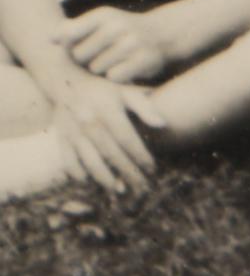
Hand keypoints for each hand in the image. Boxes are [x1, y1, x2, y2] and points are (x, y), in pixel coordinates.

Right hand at [46, 71, 161, 194]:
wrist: (68, 85)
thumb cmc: (106, 91)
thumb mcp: (127, 92)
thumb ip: (146, 107)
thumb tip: (163, 125)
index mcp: (109, 111)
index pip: (128, 139)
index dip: (140, 156)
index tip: (152, 169)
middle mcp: (89, 123)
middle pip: (111, 154)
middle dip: (127, 172)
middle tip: (141, 186)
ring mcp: (73, 133)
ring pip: (89, 161)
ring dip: (104, 178)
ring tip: (119, 190)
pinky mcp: (61, 139)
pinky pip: (68, 161)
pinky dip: (78, 174)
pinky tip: (90, 182)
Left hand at [60, 1, 197, 84]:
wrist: (165, 34)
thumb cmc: (122, 31)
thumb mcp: (100, 22)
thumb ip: (72, 29)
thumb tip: (49, 39)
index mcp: (103, 14)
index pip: (68, 34)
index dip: (67, 45)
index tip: (74, 46)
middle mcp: (118, 25)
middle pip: (78, 56)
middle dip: (85, 60)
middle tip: (98, 56)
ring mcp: (132, 43)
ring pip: (96, 68)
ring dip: (101, 70)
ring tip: (113, 62)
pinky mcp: (143, 59)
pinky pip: (114, 77)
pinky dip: (116, 77)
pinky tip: (124, 69)